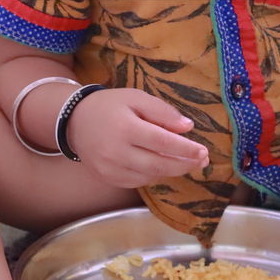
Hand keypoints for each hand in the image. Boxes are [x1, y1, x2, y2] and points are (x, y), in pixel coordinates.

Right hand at [66, 87, 209, 187]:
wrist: (76, 121)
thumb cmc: (110, 106)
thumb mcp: (136, 97)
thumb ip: (162, 111)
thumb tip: (188, 128)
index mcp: (125, 128)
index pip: (163, 142)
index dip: (186, 149)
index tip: (203, 151)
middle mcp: (116, 152)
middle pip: (159, 164)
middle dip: (184, 164)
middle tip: (202, 160)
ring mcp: (110, 169)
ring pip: (150, 176)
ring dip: (172, 171)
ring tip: (188, 163)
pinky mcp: (107, 178)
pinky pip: (138, 182)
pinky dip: (154, 175)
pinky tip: (164, 166)